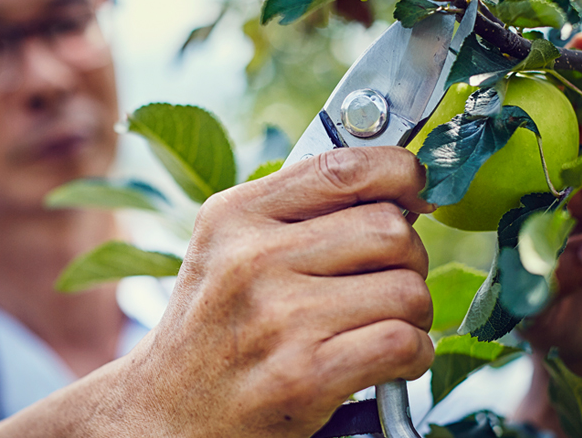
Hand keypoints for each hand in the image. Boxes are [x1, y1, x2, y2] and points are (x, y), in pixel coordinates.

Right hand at [129, 147, 435, 436]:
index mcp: (236, 215)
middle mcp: (253, 259)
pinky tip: (387, 361)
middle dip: (408, 258)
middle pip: (390, 230)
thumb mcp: (227, 246)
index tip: (413, 193)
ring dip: (412, 313)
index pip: (344, 168)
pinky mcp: (304, 376)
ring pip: (408, 290)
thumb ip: (296, 209)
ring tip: (379, 324)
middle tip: (385, 280)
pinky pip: (403, 343)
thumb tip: (398, 184)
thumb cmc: (214, 325)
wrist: (168, 412)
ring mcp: (279, 318)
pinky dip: (413, 355)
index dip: (400, 173)